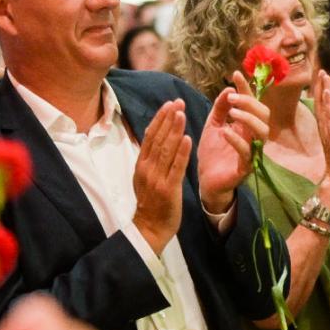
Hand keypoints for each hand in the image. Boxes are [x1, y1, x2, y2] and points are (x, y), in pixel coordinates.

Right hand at [132, 102, 189, 252]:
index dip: (159, 119)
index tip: (169, 104)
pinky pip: (176, 167)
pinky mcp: (168, 188)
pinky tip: (187, 139)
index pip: (150, 136)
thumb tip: (157, 137)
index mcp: (141, 164)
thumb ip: (151, 158)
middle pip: (157, 139)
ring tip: (181, 114)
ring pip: (166, 150)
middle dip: (168, 119)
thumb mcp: (146, 177)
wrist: (150, 228)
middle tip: (178, 102)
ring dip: (174, 130)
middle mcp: (147, 169)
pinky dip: (181, 152)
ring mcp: (157, 178)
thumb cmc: (151, 202)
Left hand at [197, 75, 271, 209]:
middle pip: (264, 115)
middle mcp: (253, 137)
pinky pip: (247, 153)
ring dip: (248, 119)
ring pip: (262, 132)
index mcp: (246, 125)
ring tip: (232, 113)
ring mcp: (252, 152)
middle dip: (250, 102)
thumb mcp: (212, 126)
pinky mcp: (245, 168)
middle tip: (232, 97)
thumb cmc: (212, 153)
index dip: (246, 88)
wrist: (206, 181)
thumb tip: (227, 90)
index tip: (235, 74)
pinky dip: (237, 140)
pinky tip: (225, 132)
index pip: (252, 103)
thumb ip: (219, 109)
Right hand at [312, 70, 329, 202]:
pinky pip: (327, 117)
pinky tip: (326, 93)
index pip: (322, 105)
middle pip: (319, 103)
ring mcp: (326, 131)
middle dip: (320, 86)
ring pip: (322, 107)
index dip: (321, 90)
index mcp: (326, 127)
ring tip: (323, 75)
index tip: (323, 76)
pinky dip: (326, 104)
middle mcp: (323, 127)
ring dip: (322, 90)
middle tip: (320, 69)